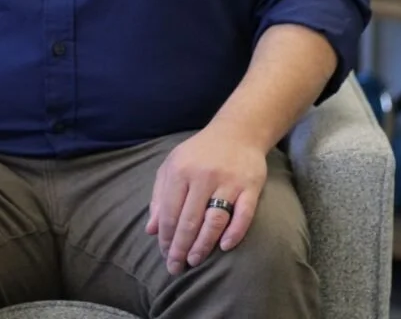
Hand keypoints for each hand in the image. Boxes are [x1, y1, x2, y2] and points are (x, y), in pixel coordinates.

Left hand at [145, 125, 267, 274]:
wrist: (237, 132)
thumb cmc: (199, 153)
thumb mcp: (173, 165)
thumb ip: (160, 196)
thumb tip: (150, 230)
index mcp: (181, 170)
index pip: (170, 212)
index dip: (165, 237)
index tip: (164, 254)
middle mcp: (204, 176)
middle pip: (190, 220)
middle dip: (180, 248)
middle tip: (175, 268)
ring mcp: (228, 182)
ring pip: (214, 221)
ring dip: (203, 245)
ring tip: (194, 261)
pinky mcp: (250, 187)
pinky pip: (243, 215)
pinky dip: (234, 233)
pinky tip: (224, 247)